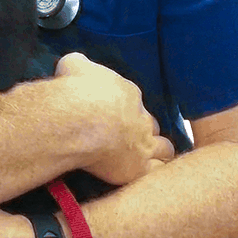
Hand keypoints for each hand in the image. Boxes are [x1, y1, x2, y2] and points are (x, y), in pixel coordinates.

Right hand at [54, 52, 174, 184]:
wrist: (73, 120)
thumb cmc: (72, 90)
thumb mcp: (73, 65)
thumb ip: (79, 64)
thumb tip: (76, 64)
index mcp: (128, 93)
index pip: (134, 101)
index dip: (126, 108)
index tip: (113, 113)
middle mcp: (141, 117)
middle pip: (151, 124)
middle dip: (144, 129)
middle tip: (130, 136)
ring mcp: (143, 143)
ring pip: (164, 148)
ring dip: (158, 151)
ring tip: (147, 157)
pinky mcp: (138, 167)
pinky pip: (156, 172)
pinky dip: (153, 172)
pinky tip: (145, 174)